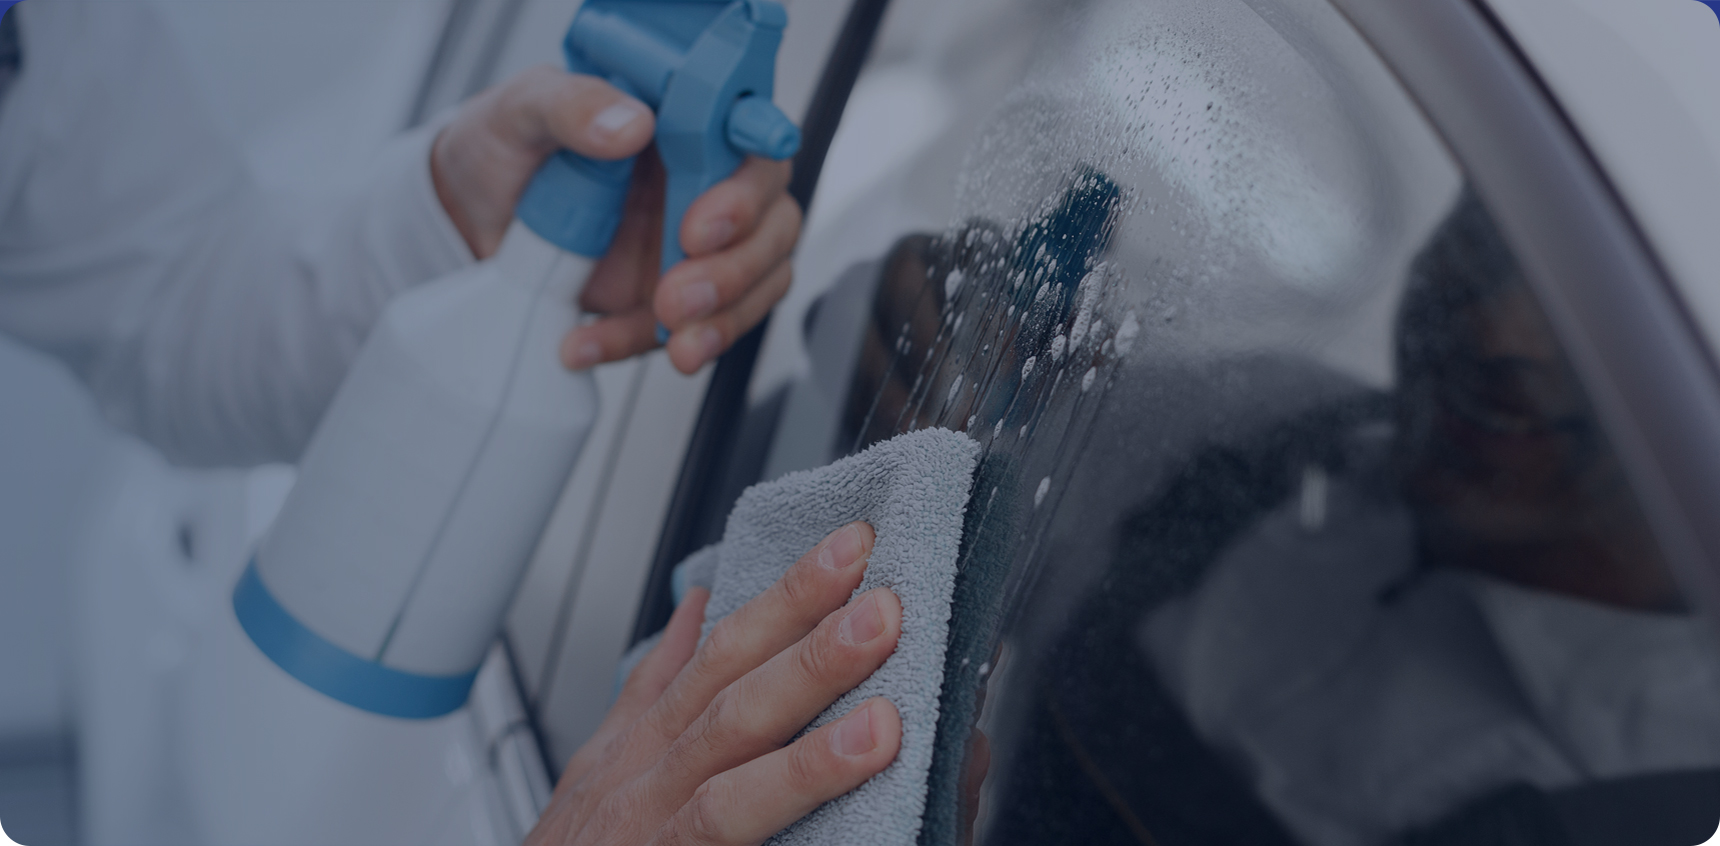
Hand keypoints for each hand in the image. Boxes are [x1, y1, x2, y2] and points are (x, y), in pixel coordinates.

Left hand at [431, 66, 800, 373]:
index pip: (754, 141)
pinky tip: (587, 342)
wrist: (472, 216)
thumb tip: (629, 123)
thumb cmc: (510, 148)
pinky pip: (689, 331)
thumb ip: (573, 105)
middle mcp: (709, 182)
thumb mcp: (523, 110)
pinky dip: (637, 344)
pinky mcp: (673, 297)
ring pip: (756, 285)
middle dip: (735, 267)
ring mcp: (698, 246)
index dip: (749, 184)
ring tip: (661, 329)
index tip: (710, 220)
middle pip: (773, 224)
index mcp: (688, 122)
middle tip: (676, 290)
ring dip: (720, 319)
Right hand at [528, 523, 902, 845]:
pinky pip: (726, 824)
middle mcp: (645, 774)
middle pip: (730, 681)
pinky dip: (792, 785)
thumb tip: (697, 607)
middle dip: (805, 628)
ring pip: (732, 740)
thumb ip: (656, 688)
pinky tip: (857, 758)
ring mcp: (652, 821)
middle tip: (878, 591)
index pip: (719, 650)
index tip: (847, 549)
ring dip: (807, 693)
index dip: (784, 597)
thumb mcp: (603, 766)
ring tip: (879, 659)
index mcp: (642, 743)